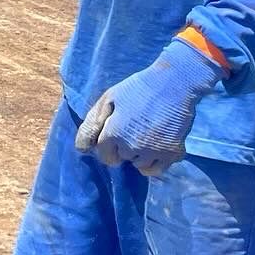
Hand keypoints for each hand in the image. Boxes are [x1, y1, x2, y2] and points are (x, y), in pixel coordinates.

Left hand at [74, 39, 223, 175]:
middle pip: (122, 159)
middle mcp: (132, 147)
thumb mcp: (109, 98)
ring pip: (138, 165)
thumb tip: (81, 148)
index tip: (115, 135)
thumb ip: (93, 123)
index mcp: (114, 133)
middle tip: (133, 128)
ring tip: (146, 133)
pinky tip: (155, 145)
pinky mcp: (172, 155)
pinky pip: (155, 170)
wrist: (173, 83)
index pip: (104, 155)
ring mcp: (153, 152)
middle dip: (123, 147)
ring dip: (139, 155)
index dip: (108, 146)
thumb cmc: (138, 88)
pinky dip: (153, 162)